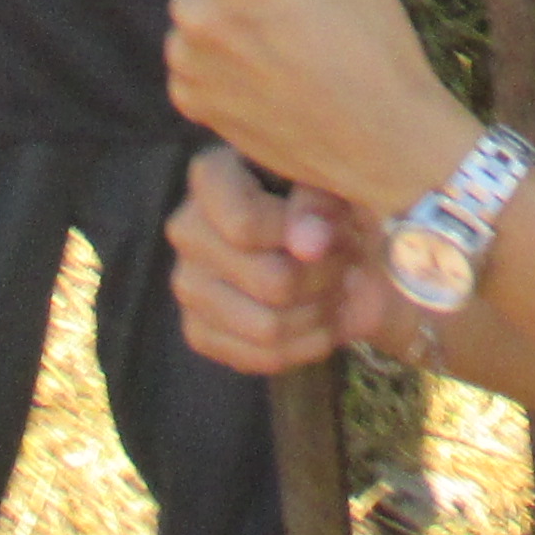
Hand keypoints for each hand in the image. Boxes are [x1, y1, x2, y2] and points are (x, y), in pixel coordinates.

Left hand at [158, 0, 479, 212]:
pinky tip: (265, 73)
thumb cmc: (374, 40)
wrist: (383, 141)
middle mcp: (198, 12)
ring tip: (279, 39)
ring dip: (219, 11)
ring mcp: (187, 61)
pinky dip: (218, 56)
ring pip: (189, 8)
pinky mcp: (188, 100)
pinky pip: (190, 55)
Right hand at [172, 145, 420, 374]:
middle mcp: (187, 228)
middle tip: (347, 259)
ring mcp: (187, 283)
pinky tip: (321, 318)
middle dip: (326, 277)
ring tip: (337, 287)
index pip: (245, 224)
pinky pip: (262, 358)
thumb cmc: (332, 204)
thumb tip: (308, 245)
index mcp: (213, 176)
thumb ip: (320, 204)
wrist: (332, 247)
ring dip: (321, 313)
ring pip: (269, 326)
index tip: (336, 228)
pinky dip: (309, 344)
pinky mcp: (198, 330)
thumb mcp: (336, 185)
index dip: (302, 236)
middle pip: (270, 281)